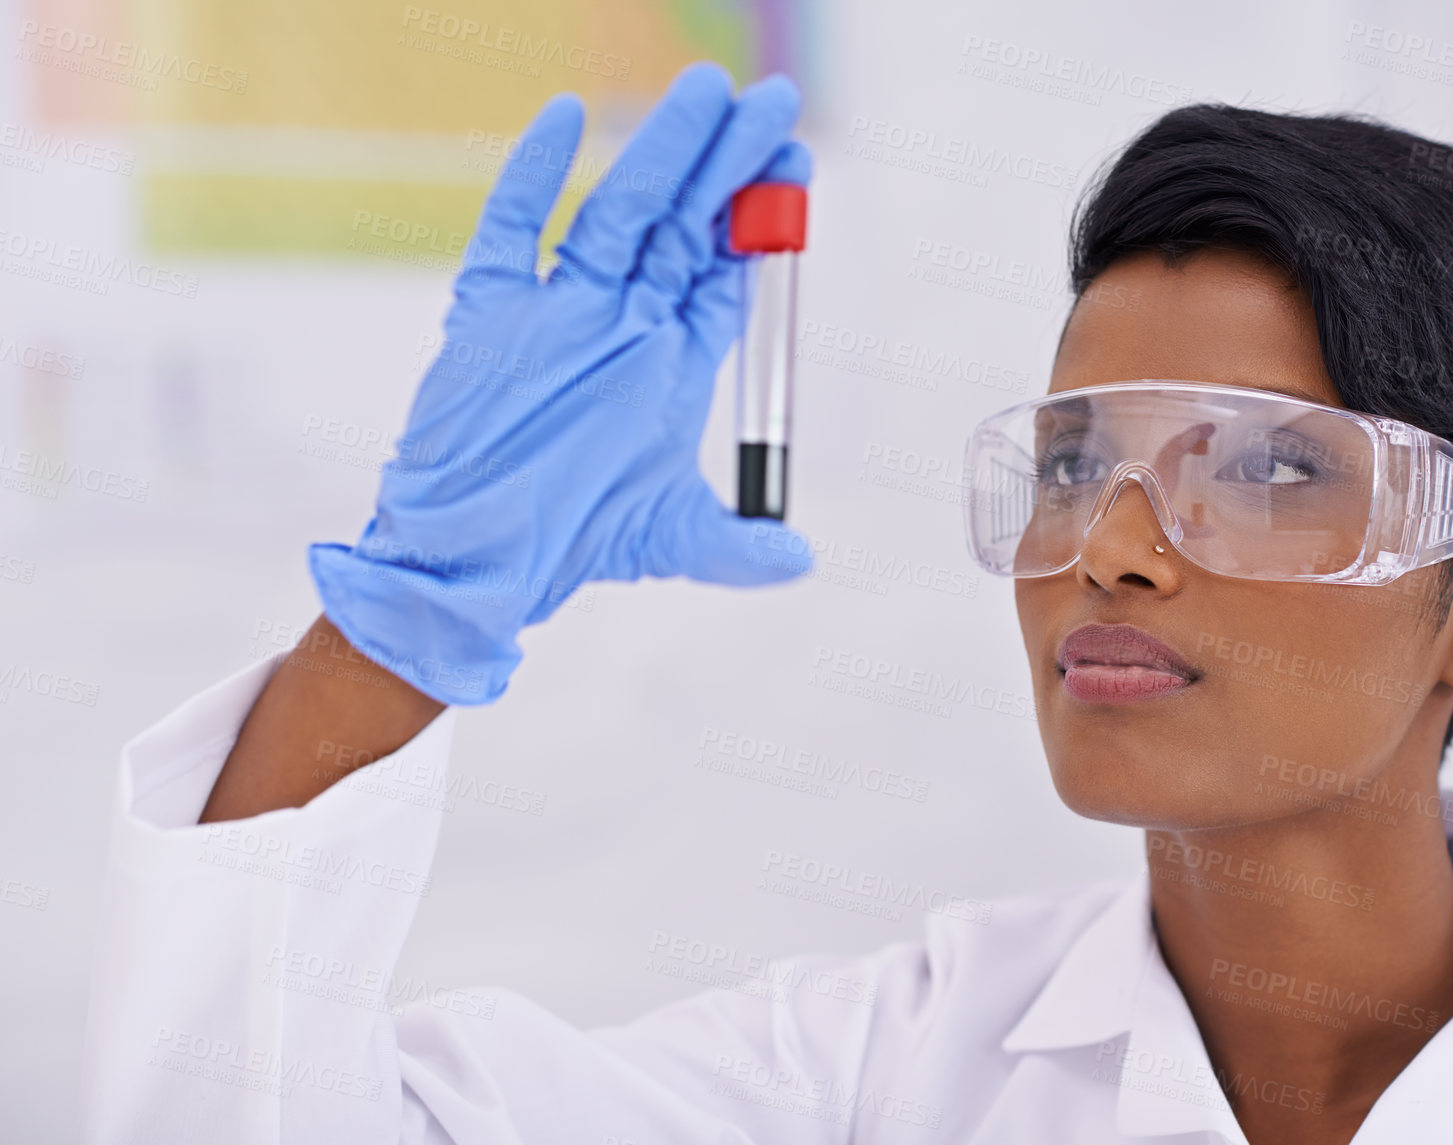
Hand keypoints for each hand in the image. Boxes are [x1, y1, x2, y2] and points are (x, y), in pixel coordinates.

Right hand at [308, 63, 812, 706]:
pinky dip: (532, 172)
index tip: (796, 165)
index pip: (727, 271)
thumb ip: (741, 547)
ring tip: (705, 96)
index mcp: (672, 360)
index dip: (762, 220)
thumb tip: (802, 562)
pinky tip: (565, 118)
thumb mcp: (670, 538)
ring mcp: (559, 308)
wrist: (472, 559)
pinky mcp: (492, 309)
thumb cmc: (570, 543)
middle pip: (685, 226)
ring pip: (616, 212)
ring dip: (660, 154)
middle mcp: (623, 321)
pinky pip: (512, 228)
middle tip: (773, 105)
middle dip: (729, 167)